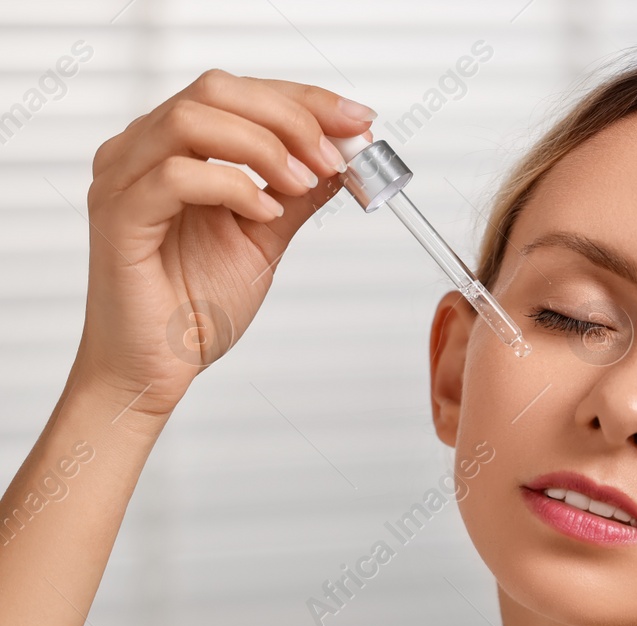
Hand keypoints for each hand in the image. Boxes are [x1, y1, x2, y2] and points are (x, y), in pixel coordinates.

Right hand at [73, 70, 373, 417]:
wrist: (157, 366)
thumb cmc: (195, 306)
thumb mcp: (266, 238)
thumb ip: (297, 194)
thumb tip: (343, 157)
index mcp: (172, 148)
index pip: (239, 94)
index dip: (305, 100)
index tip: (359, 121)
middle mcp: (140, 152)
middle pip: (215, 90)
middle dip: (290, 116)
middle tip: (335, 157)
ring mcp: (123, 180)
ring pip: (191, 119)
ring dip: (263, 145)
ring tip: (302, 184)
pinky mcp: (118, 217)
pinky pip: (174, 176)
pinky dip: (232, 186)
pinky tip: (266, 214)